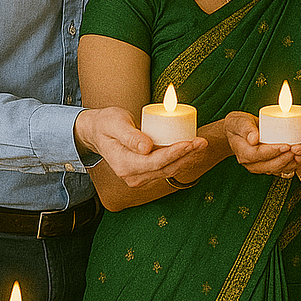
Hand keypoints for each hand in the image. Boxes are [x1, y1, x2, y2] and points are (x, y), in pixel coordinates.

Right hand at [74, 106, 206, 187]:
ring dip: (188, 159)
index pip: (156, 162)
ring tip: (202, 144)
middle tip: (203, 141)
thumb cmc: (107, 124)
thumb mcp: (115, 124)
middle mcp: (133, 176)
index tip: (191, 142)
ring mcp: (140, 177)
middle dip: (187, 156)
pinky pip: (167, 168)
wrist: (98, 132)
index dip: (175, 153)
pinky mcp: (146, 172)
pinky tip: (193, 150)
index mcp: (125, 165)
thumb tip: (146, 148)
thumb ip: (129, 136)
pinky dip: (182, 160)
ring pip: (170, 170)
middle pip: (167, 168)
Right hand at [224, 111, 296, 175]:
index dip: (273, 151)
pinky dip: (291, 164)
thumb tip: (253, 138)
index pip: (258, 155)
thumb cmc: (238, 124)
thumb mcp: (239, 122)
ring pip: (277, 169)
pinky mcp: (267, 166)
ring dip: (291, 163)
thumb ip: (245, 128)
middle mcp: (251, 163)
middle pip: (270, 165)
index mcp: (243, 153)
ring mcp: (259, 167)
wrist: (238, 132)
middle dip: (286, 158)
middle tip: (299, 149)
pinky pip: (280, 169)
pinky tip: (300, 157)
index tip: (286, 145)